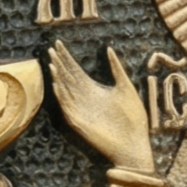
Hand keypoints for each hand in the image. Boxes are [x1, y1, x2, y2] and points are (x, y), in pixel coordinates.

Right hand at [48, 43, 154, 173]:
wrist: (135, 144)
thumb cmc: (134, 118)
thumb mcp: (126, 87)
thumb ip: (116, 68)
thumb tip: (108, 48)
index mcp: (93, 89)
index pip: (75, 70)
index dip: (67, 57)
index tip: (58, 43)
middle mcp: (83, 98)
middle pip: (67, 77)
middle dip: (59, 63)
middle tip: (51, 49)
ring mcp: (80, 110)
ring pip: (65, 91)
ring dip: (58, 78)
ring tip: (52, 64)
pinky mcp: (79, 122)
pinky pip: (68, 108)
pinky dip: (62, 96)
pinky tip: (57, 85)